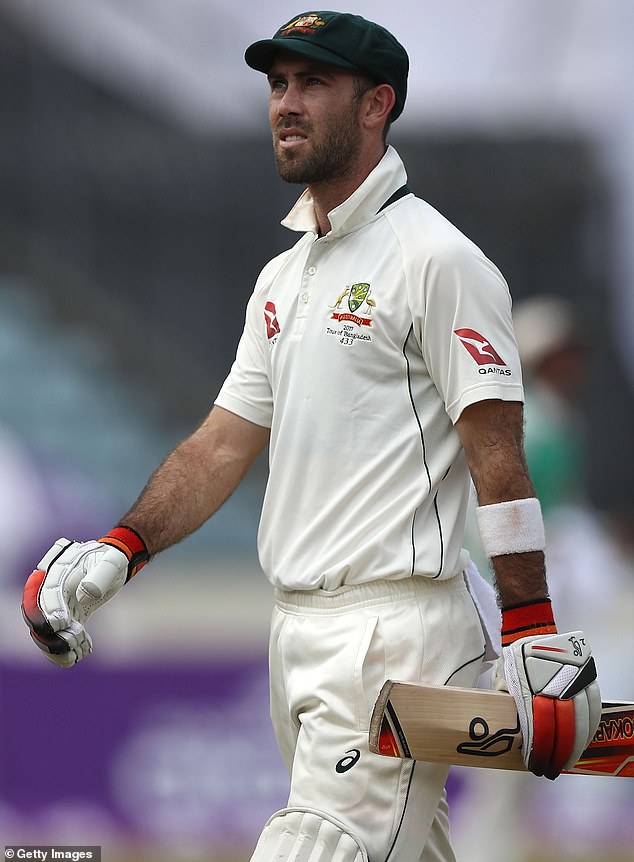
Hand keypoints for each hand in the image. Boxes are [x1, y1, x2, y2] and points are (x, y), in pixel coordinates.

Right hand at [22, 528, 148, 667]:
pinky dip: (65, 649)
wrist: (112, 563)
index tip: (60, 624)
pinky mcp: (67, 616)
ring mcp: (58, 604)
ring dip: (57, 647)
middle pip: (39, 616)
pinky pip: (59, 635)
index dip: (49, 609)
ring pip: (45, 631)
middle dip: (51, 634)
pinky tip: (80, 655)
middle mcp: (52, 589)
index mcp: (58, 572)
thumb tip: (84, 595)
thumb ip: (99, 575)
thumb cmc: (111, 560)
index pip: (46, 593)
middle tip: (74, 641)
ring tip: (76, 656)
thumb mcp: (110, 563)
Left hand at [493, 631, 600, 778]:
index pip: (539, 728)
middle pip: (563, 729)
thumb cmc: (514, 659)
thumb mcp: (503, 681)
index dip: (539, 751)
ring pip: (582, 721)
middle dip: (558, 755)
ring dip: (576, 746)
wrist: (532, 628)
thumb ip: (507, 706)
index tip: (535, 766)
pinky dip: (589, 729)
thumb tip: (506, 739)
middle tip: (550, 770)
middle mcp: (555, 683)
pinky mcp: (586, 676)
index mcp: (531, 684)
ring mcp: (574, 679)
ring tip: (566, 761)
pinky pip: (594, 708)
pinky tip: (581, 742)